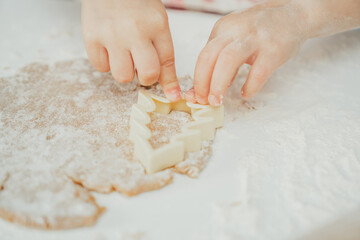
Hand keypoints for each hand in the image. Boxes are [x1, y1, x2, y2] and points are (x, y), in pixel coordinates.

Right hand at [82, 0, 180, 100]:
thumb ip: (162, 50)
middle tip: (141, 67)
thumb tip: (166, 84)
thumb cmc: (136, 3)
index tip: (173, 95)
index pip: (167, 61)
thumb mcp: (157, 21)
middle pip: (148, 75)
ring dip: (125, 71)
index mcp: (156, 25)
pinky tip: (109, 48)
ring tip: (123, 54)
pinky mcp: (91, 37)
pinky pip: (101, 67)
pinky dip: (106, 63)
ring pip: (123, 76)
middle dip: (147, 78)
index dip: (170, 83)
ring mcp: (112, 35)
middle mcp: (136, 31)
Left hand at [185, 0, 306, 104]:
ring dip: (218, 84)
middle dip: (202, 82)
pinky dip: (250, 86)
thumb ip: (221, 61)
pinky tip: (247, 93)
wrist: (294, 14)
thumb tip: (206, 90)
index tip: (197, 97)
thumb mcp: (235, 38)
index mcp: (222, 29)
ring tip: (217, 101)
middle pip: (208, 56)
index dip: (198, 80)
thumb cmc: (261, 31)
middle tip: (204, 101)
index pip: (203, 56)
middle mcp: (235, 31)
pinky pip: (258, 71)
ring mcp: (255, 38)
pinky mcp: (274, 49)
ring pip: (227, 60)